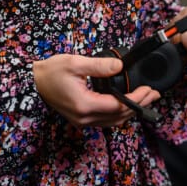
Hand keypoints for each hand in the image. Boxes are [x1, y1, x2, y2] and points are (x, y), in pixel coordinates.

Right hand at [33, 53, 159, 126]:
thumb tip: (119, 66)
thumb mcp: (75, 63)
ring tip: (146, 100)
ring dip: (131, 112)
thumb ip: (99, 65)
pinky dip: (120, 115)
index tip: (149, 89)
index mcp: (84, 105)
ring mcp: (82, 121)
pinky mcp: (80, 119)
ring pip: (113, 122)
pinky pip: (105, 122)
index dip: (137, 99)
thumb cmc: (50, 72)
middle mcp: (84, 118)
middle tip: (154, 95)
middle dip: (139, 106)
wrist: (32, 83)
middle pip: (119, 117)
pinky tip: (127, 107)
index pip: (118, 106)